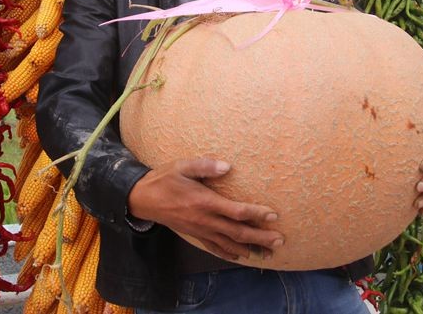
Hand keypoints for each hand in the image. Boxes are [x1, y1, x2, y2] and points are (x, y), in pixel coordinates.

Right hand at [127, 157, 284, 261]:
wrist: (143, 198)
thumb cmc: (164, 179)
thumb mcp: (182, 166)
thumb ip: (205, 165)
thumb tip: (227, 166)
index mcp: (204, 201)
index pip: (236, 211)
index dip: (256, 214)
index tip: (273, 215)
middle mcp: (204, 219)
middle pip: (238, 232)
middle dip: (260, 237)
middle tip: (280, 241)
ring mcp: (200, 230)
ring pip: (229, 244)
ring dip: (250, 249)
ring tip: (268, 254)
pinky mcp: (194, 234)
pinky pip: (214, 248)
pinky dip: (229, 253)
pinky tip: (240, 257)